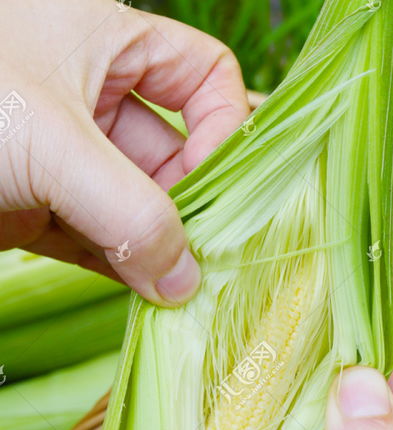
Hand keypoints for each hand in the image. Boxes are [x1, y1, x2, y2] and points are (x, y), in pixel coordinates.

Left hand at [0, 0, 247, 303]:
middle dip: (192, 207)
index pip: (203, 79)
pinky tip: (145, 295)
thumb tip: (185, 277)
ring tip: (179, 291)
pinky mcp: (39, 211)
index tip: (214, 186)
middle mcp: (92, 99)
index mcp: (105, 41)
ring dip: (158, 249)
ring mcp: (65, 160)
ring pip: (137, 207)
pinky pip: (100, 241)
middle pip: (175, 156)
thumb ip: (130, 209)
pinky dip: (122, 268)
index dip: (223, 130)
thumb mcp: (52, 139)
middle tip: (206, 262)